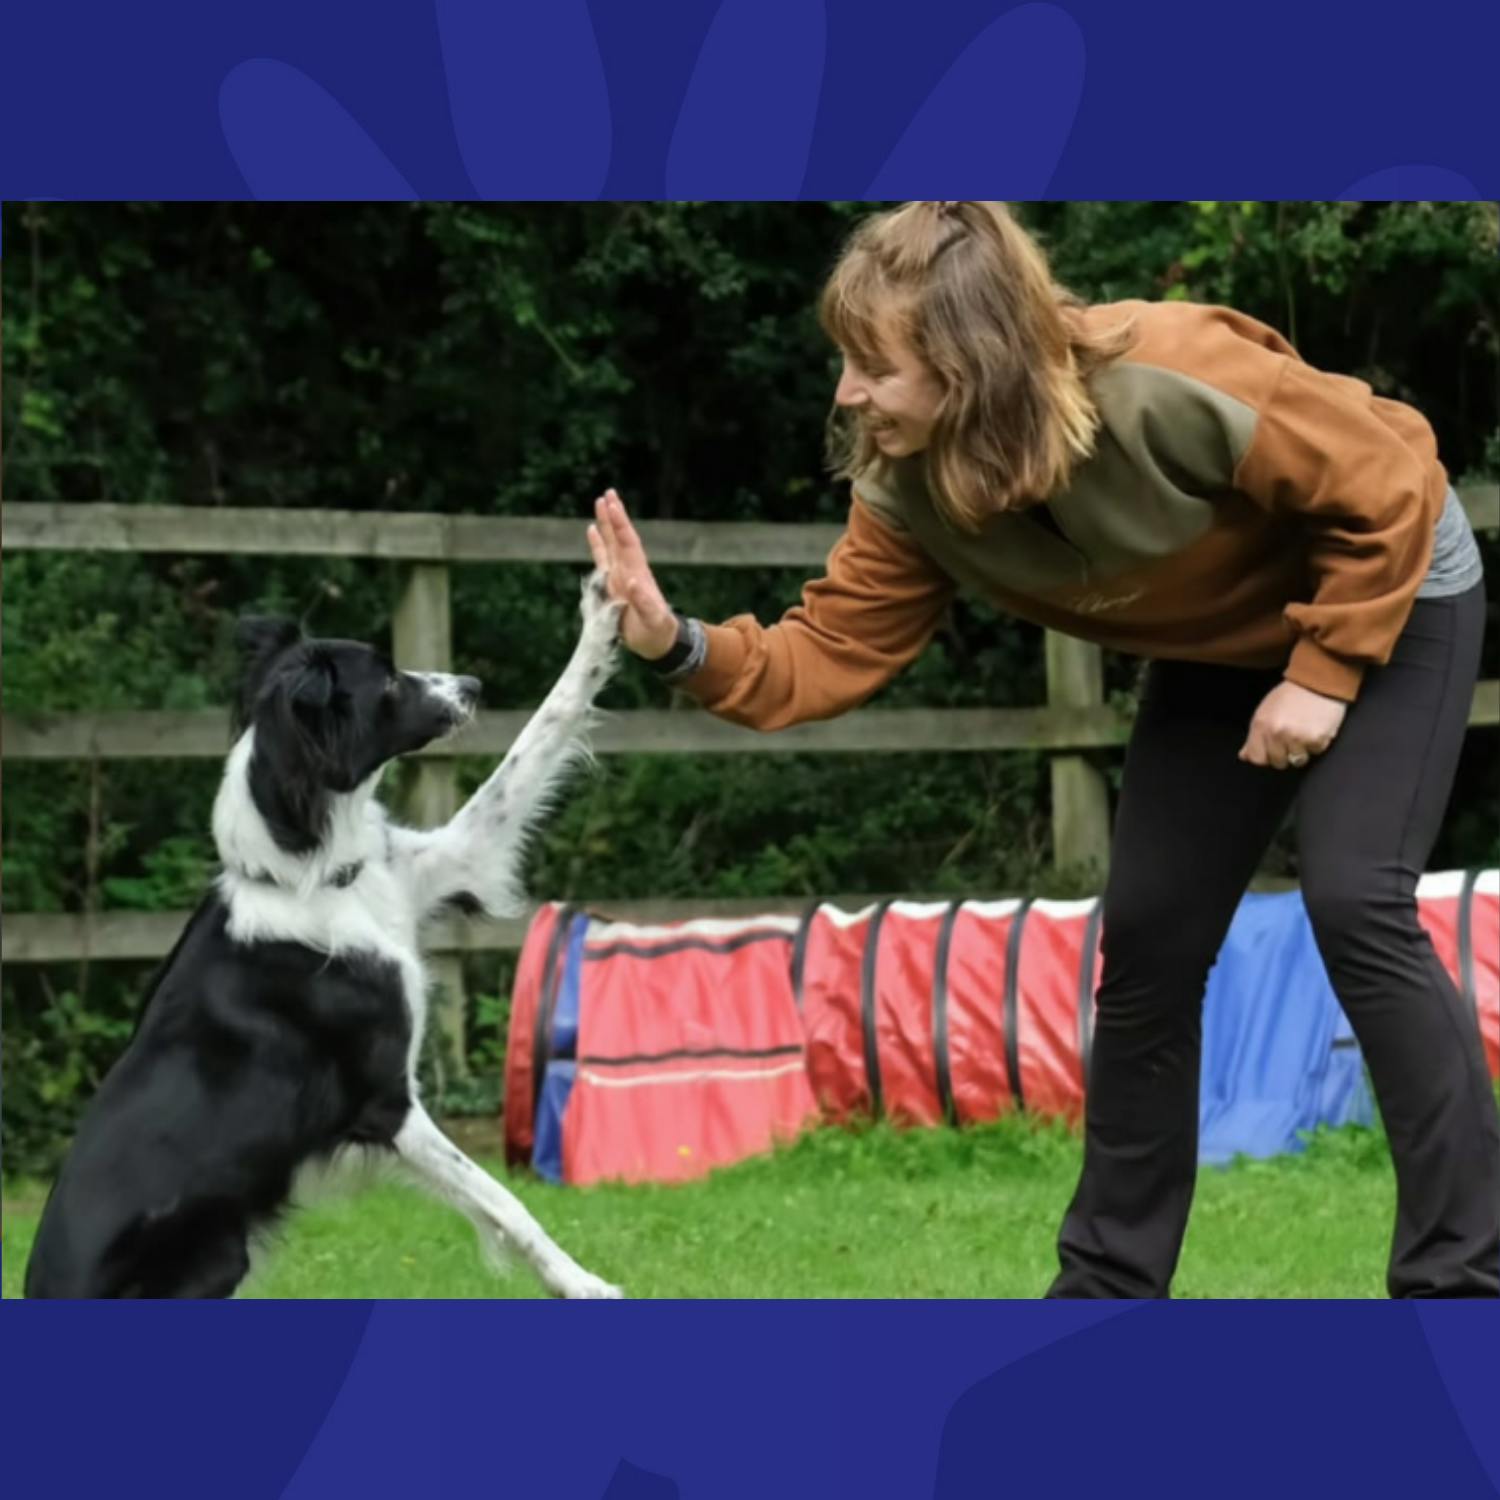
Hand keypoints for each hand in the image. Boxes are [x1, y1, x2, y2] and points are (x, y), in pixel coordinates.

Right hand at [587, 489, 678, 659]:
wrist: (658, 642)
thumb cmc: (657, 631)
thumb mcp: (652, 619)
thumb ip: (643, 601)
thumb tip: (632, 582)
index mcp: (638, 574)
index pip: (628, 543)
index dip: (620, 525)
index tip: (613, 505)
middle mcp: (629, 569)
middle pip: (620, 537)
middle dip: (614, 516)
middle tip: (608, 493)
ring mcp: (620, 575)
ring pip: (611, 544)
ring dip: (606, 524)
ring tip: (600, 502)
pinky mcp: (612, 585)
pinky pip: (602, 559)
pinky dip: (597, 544)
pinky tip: (592, 530)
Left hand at [1238, 680, 1346, 769]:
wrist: (1317, 681)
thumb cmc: (1289, 696)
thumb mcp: (1265, 712)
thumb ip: (1254, 736)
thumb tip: (1244, 756)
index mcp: (1261, 726)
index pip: (1257, 758)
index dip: (1265, 756)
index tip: (1272, 749)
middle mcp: (1277, 733)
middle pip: (1278, 762)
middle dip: (1285, 754)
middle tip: (1291, 738)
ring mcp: (1297, 737)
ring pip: (1298, 760)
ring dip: (1302, 750)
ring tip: (1304, 731)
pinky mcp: (1317, 739)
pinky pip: (1316, 752)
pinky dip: (1317, 743)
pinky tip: (1316, 727)